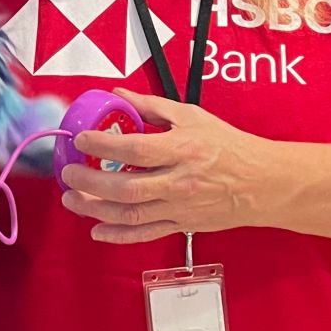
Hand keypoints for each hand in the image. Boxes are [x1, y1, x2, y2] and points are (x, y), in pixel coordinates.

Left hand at [60, 90, 301, 244]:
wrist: (262, 183)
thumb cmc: (229, 146)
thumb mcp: (192, 117)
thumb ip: (152, 107)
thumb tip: (117, 95)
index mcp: (182, 149)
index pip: (135, 149)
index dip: (103, 145)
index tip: (81, 139)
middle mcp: (179, 182)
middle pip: (127, 187)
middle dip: (90, 182)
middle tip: (68, 173)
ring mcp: (179, 207)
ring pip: (131, 214)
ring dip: (95, 209)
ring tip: (72, 199)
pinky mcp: (182, 224)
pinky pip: (145, 234)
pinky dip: (118, 236)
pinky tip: (96, 230)